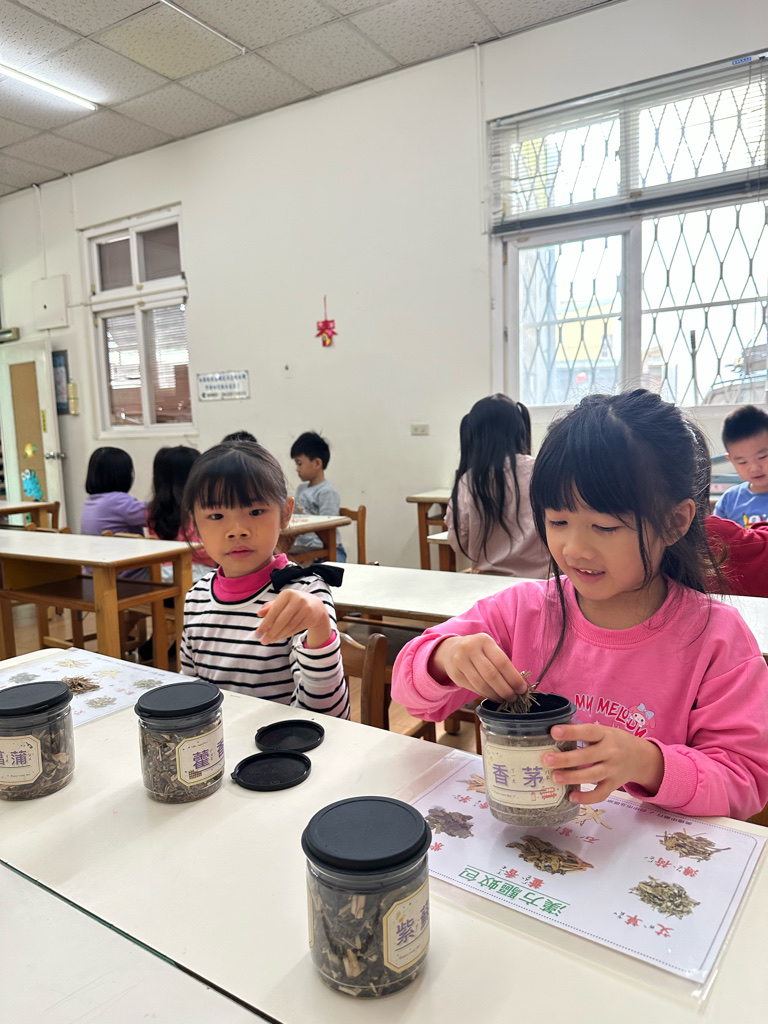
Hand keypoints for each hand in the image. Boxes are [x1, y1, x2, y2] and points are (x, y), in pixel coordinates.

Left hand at [255, 591, 330, 646]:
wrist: (316, 606)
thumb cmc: (294, 603)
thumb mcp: (282, 602)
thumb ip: (270, 607)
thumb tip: (259, 614)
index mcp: (287, 593)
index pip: (274, 611)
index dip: (265, 623)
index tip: (257, 634)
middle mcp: (298, 600)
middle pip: (281, 620)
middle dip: (270, 632)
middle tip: (262, 641)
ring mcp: (306, 609)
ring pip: (288, 626)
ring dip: (277, 635)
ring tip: (269, 640)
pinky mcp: (311, 618)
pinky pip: (295, 629)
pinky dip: (285, 635)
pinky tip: (279, 638)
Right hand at [428, 634, 528, 700]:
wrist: (451, 650)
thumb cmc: (478, 651)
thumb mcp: (489, 649)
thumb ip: (502, 663)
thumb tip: (519, 684)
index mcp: (484, 640)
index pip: (502, 662)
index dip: (514, 678)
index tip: (522, 689)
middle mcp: (470, 649)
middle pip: (491, 675)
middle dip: (505, 689)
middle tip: (514, 697)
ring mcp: (460, 662)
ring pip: (482, 684)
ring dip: (495, 695)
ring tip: (504, 699)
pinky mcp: (455, 675)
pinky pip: (474, 688)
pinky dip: (485, 694)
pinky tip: (493, 696)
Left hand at [543, 724, 664, 804]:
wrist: (641, 757)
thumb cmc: (614, 741)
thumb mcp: (603, 732)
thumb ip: (584, 734)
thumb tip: (553, 734)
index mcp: (605, 734)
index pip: (588, 732)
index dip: (571, 732)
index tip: (553, 732)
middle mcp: (611, 752)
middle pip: (587, 756)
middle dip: (566, 759)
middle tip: (546, 760)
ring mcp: (613, 770)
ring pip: (592, 775)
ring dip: (572, 778)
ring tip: (554, 777)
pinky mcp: (614, 785)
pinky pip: (600, 794)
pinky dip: (586, 798)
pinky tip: (571, 796)